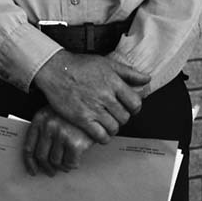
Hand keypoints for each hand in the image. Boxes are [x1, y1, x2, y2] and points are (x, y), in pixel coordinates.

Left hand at [22, 105, 95, 175]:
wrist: (95, 107)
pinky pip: (70, 163)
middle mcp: (49, 126)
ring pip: (56, 162)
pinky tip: (76, 159)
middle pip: (41, 156)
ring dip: (62, 166)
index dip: (30, 162)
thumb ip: (45, 130)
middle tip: (51, 171)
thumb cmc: (75, 111)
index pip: (29, 146)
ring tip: (67, 161)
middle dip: (47, 167)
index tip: (33, 170)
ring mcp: (61, 134)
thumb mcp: (55, 113)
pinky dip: (72, 164)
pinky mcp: (75, 143)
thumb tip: (39, 157)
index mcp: (40, 118)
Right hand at [31, 51, 149, 142]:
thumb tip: (146, 79)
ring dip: (113, 128)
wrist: (55, 70)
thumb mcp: (106, 63)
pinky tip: (100, 133)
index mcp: (113, 82)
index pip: (135, 102)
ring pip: (114, 127)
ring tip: (107, 124)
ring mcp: (93, 108)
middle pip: (125, 117)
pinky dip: (103, 138)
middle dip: (122, 118)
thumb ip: (128, 72)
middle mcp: (105, 96)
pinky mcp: (81, 118)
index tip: (129, 108)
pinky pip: (100, 135)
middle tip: (115, 115)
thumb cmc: (79, 65)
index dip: (134, 108)